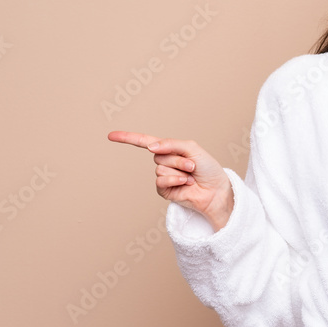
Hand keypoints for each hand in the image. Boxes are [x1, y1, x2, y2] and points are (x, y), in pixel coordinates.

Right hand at [108, 131, 234, 229]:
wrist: (216, 190)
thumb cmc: (208, 168)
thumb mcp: (192, 148)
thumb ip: (171, 144)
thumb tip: (150, 146)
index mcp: (170, 149)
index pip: (145, 142)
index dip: (128, 138)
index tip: (111, 136)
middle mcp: (165, 162)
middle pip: (159, 155)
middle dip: (178, 158)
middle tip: (192, 165)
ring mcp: (164, 176)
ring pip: (161, 168)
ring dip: (179, 170)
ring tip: (191, 175)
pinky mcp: (164, 190)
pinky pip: (161, 181)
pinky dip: (175, 180)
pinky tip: (185, 184)